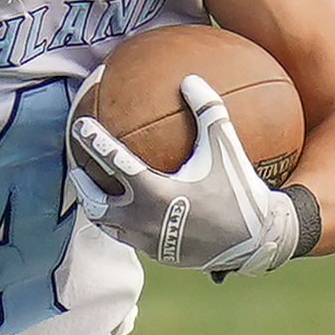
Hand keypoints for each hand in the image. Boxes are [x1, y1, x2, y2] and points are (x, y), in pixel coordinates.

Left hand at [71, 74, 307, 279]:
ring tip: (96, 193)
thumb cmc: (240, 190)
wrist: (257, 242)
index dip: (93, 141)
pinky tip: (128, 211)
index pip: (113, 162)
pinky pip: (131, 238)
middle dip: (83, 186)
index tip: (79, 127)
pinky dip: (123, 223)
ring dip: (99, 209)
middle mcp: (144, 220)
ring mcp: (149, 242)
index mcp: (154, 192)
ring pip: (109, 226)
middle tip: (77, 169)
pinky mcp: (159, 255)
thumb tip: (190, 79)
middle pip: (96, 204)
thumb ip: (208, 110)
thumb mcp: (226, 147)